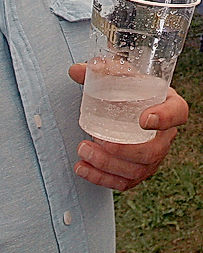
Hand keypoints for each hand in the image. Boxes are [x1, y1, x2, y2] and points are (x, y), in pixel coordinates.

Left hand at [69, 63, 188, 190]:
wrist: (127, 104)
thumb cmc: (130, 89)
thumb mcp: (121, 75)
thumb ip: (101, 71)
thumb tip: (76, 70)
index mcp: (168, 105)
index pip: (177, 112)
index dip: (164, 118)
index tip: (144, 119)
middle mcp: (165, 135)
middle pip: (153, 151)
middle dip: (124, 151)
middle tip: (98, 140)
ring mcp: (153, 156)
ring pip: (137, 170)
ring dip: (107, 165)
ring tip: (83, 150)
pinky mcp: (138, 170)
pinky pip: (124, 181)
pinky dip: (101, 178)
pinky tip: (82, 168)